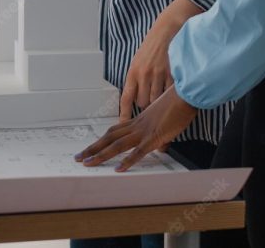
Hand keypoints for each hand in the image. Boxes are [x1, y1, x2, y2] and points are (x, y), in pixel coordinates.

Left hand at [76, 86, 197, 171]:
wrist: (185, 94)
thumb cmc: (177, 104)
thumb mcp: (164, 121)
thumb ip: (160, 135)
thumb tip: (161, 147)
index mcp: (137, 121)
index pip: (114, 131)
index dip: (101, 140)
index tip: (90, 148)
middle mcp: (136, 125)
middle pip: (109, 137)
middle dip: (93, 148)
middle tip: (79, 158)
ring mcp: (144, 131)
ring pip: (117, 144)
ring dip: (101, 155)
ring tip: (89, 164)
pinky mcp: (155, 136)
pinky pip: (138, 151)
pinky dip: (128, 161)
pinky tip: (119, 169)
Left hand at [120, 0, 204, 121]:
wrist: (169, 28)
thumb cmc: (154, 44)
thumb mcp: (140, 60)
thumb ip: (138, 77)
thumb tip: (136, 95)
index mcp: (133, 71)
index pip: (126, 98)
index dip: (124, 114)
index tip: (123, 124)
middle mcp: (144, 74)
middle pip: (143, 103)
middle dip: (147, 105)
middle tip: (153, 101)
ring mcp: (158, 74)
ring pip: (157, 100)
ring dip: (160, 101)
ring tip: (164, 95)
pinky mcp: (172, 73)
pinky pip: (170, 93)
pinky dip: (171, 94)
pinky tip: (174, 91)